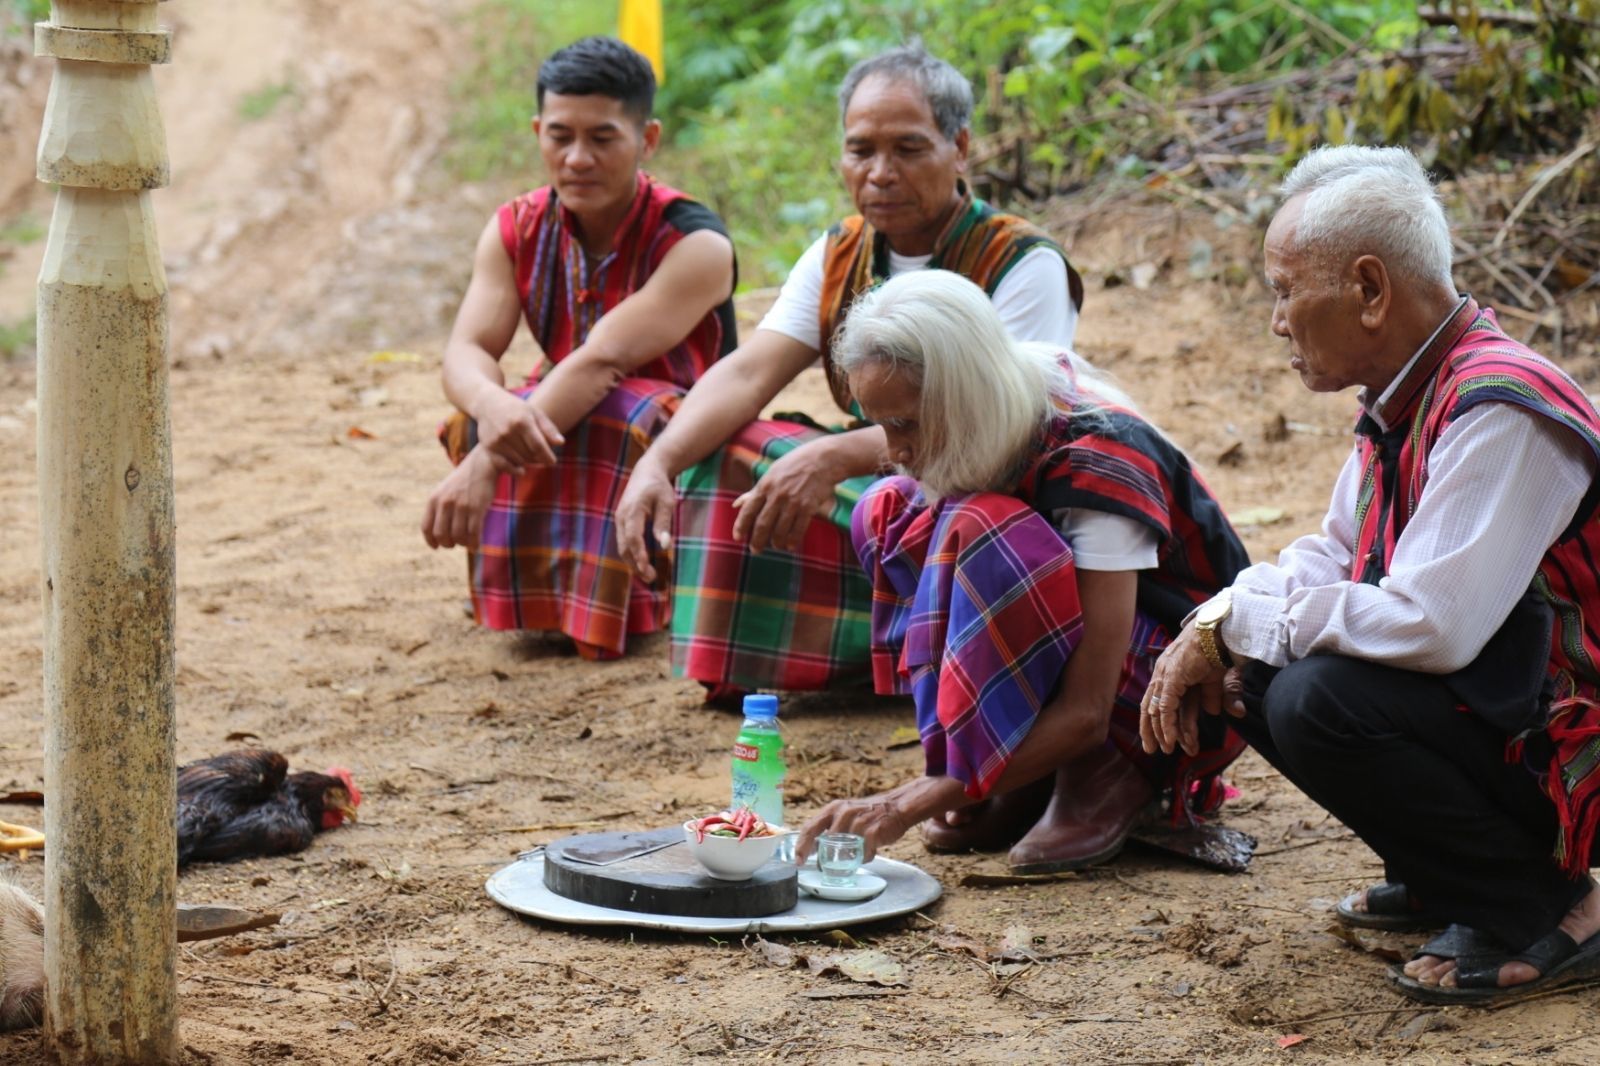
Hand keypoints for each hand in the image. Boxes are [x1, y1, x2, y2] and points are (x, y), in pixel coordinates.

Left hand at [422, 448, 497, 548]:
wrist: (482, 464)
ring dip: (463, 544)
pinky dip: (474, 544)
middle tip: (455, 544)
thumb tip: (437, 536)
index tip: (436, 547)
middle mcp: (445, 503)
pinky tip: (476, 545)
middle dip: (448, 544)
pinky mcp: (477, 508)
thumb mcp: (445, 491)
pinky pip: (473, 533)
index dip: (431, 541)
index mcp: (434, 499)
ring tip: (467, 542)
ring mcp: (461, 505)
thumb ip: (439, 509)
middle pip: (441, 535)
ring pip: (458, 536)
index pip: (426, 527)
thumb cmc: (464, 481)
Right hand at [475, 388, 563, 472]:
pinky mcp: (489, 447)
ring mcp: (497, 440)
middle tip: (542, 456)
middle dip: (539, 459)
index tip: (552, 461)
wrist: (487, 404)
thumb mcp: (534, 413)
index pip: (539, 446)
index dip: (547, 456)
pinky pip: (505, 466)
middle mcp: (508, 431)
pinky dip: (515, 469)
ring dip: (528, 462)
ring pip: (519, 461)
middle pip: (530, 455)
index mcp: (522, 421)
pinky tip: (522, 470)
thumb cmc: (516, 408)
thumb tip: (561, 443)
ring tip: (531, 455)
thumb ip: (548, 428)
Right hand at [614, 458, 675, 581]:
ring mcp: (619, 519)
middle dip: (635, 564)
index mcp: (632, 510)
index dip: (639, 555)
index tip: (647, 569)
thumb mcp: (667, 502)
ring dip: (632, 562)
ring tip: (647, 575)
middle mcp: (621, 516)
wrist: (646, 471)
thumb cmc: (659, 486)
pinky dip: (631, 554)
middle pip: (624, 546)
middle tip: (651, 579)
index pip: (633, 538)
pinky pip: (623, 541)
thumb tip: (665, 546)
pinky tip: (641, 563)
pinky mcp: (621, 521)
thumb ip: (664, 524)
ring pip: (622, 546)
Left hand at [731, 443, 837, 552]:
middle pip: (762, 524)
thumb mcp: (771, 474)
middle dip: (757, 540)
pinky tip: (790, 546)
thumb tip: (735, 505)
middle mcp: (777, 494)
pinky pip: (798, 530)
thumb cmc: (794, 466)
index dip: (741, 526)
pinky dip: (793, 540)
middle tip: (755, 550)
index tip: (737, 538)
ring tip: (776, 546)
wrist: (823, 459)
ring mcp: (793, 501)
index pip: (748, 510)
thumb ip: (754, 492)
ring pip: (780, 530)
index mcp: (765, 485)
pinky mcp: (809, 507)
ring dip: (776, 542)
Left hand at [795, 794, 910, 863]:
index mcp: (833, 809)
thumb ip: (831, 829)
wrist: (897, 806)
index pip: (810, 827)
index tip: (798, 860)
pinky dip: (865, 856)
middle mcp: (843, 813)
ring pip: (845, 850)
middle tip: (824, 867)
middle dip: (823, 858)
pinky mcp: (872, 831)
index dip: (801, 845)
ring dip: (849, 857)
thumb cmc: (869, 813)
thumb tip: (814, 848)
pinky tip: (869, 852)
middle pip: (825, 841)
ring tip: (855, 855)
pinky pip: (863, 853)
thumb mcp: (845, 814)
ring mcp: (858, 822)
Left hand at [1138, 626, 1241, 755]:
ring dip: (1162, 732)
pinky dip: (1167, 725)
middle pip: (1153, 707)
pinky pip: (1166, 707)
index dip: (1160, 719)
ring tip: (1167, 750)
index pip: (1161, 701)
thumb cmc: (1221, 648)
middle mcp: (1165, 675)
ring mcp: (1166, 675)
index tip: (1163, 737)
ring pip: (1158, 710)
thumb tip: (1214, 712)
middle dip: (1152, 729)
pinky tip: (1169, 739)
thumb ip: (1216, 695)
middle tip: (1151, 749)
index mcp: (1174, 674)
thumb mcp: (1220, 678)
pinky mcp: (1172, 678)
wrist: (1221, 630)